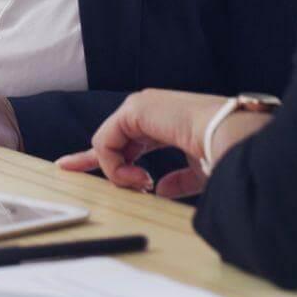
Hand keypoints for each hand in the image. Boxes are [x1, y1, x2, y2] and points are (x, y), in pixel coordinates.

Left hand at [56, 89, 270, 198]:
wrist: (230, 138)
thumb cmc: (222, 153)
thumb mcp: (198, 171)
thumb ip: (177, 180)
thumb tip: (159, 190)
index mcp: (165, 124)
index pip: (128, 139)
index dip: (110, 158)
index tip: (84, 167)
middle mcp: (150, 111)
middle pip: (108, 137)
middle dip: (88, 157)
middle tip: (66, 167)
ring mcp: (141, 107)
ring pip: (108, 144)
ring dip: (119, 172)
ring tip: (141, 184)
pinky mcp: (134, 109)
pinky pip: (107, 142)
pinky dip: (116, 165)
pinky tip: (138, 176)